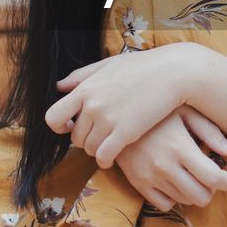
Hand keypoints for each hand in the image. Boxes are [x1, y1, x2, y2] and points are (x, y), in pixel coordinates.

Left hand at [48, 44, 200, 168]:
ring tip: (109, 144)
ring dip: (97, 150)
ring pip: (89, 149)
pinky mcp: (125, 133)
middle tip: (100, 135)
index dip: (59, 126)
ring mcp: (108, 119)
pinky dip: (105, 161)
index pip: (53, 116)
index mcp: (86, 88)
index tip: (70, 126)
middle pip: (75, 137)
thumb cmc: (144, 66)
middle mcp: (92, 105)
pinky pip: (104, 156)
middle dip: (85, 139)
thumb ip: (82, 75)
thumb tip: (59, 86)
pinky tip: (112, 158)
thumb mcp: (109, 65)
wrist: (173, 73)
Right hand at [116, 105, 226, 211]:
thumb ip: (208, 130)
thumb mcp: (183, 111)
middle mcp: (165, 165)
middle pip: (202, 196)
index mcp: (180, 146)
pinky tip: (175, 179)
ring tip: (191, 172)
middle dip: (213, 189)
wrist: (116, 113)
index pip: (214, 177)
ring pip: (185, 200)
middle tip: (212, 174)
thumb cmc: (156, 109)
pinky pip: (164, 204)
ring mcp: (149, 177)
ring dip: (195, 191)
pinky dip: (175, 197)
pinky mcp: (137, 183)